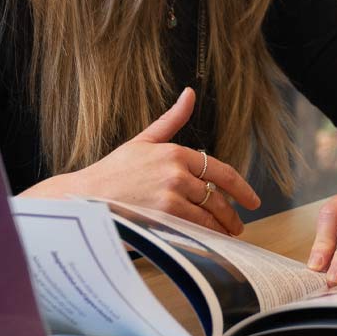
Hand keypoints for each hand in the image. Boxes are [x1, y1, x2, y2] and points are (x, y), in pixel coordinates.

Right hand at [19, 87, 259, 235]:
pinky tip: (211, 242)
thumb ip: (171, 120)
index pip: (221, 171)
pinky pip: (195, 227)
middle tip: (239, 226)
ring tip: (227, 236)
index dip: (241, 188)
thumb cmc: (113, 171)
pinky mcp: (163, 215)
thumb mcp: (143, 140)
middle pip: (217, 196)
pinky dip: (207, 235)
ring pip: (209, 214)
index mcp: (175, 152)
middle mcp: (177, 171)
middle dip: (232, 214)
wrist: (84, 197)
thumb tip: (190, 93)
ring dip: (222, 227)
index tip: (253, 201)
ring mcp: (171, 194)